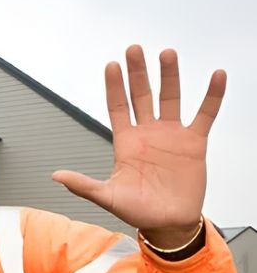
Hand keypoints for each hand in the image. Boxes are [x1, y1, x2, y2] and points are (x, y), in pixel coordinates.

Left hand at [53, 45, 225, 247]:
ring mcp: (172, 135)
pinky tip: (216, 75)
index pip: (118, 107)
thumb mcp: (108, 197)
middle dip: (138, 73)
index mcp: (125, 143)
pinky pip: (205, 114)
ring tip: (167, 53)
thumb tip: (56, 176)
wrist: (168, 223)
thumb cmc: (137, 211)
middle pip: (141, 96)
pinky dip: (212, 95)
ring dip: (169, 76)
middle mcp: (147, 133)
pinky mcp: (195, 142)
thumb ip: (83, 185)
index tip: (111, 65)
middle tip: (134, 49)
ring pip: (170, 98)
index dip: (114, 87)